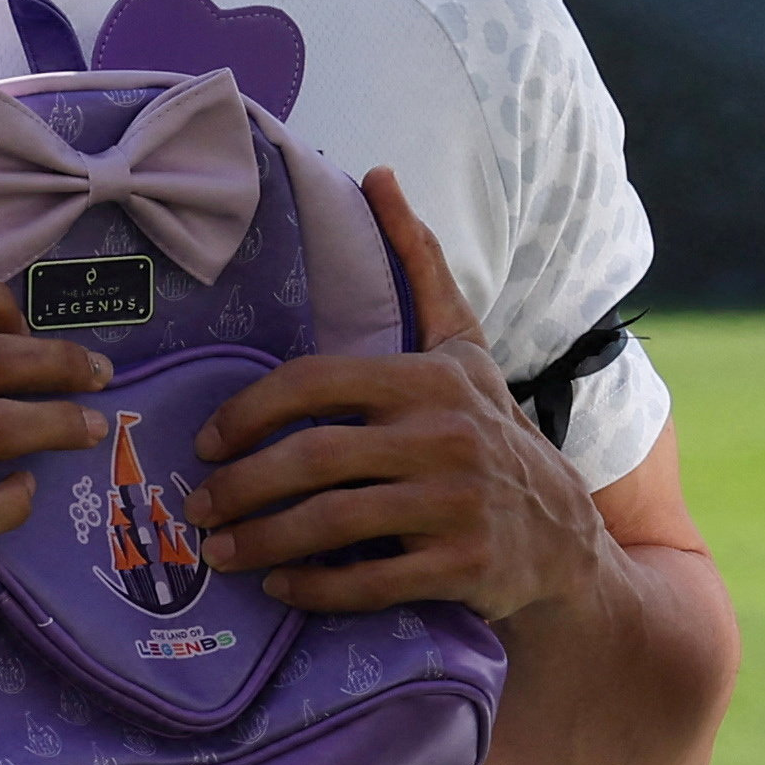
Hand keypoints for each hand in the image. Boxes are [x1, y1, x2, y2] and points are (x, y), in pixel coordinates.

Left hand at [183, 170, 608, 623]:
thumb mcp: (463, 347)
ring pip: (333, 524)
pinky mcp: (464, 567)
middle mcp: (444, 436)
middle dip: (240, 487)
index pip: (313, 384)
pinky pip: (370, 582)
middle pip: (312, 458)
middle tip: (198, 506)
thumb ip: (420, 266)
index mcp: (428, 378)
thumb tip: (378, 174)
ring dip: (263, 543)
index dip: (249, 413)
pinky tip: (282, 590)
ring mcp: (456, 504)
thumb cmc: (494, 432)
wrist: (566, 539)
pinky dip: (316, 589)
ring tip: (221, 552)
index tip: (208, 440)